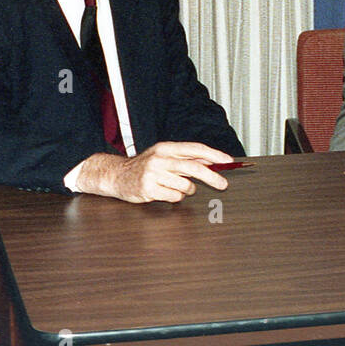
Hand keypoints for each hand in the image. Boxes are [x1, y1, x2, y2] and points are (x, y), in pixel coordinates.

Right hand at [75, 141, 236, 203]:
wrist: (116, 175)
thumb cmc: (145, 166)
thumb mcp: (164, 156)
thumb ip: (186, 157)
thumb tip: (213, 160)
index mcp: (166, 148)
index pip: (195, 149)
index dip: (214, 155)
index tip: (228, 161)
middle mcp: (160, 159)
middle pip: (193, 167)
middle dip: (212, 177)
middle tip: (224, 184)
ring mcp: (153, 174)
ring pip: (185, 186)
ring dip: (187, 190)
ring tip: (175, 187)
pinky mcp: (148, 190)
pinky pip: (174, 197)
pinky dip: (175, 197)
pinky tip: (164, 192)